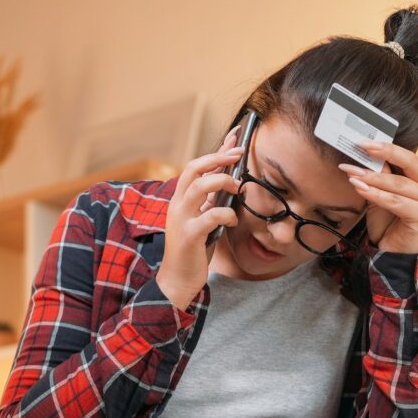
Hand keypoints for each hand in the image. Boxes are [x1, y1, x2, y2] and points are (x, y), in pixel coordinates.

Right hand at [156, 126, 243, 310]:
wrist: (177, 280)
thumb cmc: (194, 250)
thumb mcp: (204, 220)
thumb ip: (212, 202)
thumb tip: (229, 181)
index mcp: (181, 199)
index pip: (196, 167)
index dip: (216, 151)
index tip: (236, 137)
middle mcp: (178, 205)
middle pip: (193, 169)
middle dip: (218, 158)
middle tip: (239, 154)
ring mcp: (181, 219)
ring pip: (199, 187)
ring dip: (222, 182)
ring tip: (235, 188)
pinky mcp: (188, 236)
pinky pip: (209, 216)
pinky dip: (226, 214)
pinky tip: (232, 219)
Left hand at [338, 142, 417, 254]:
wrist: (393, 253)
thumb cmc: (389, 223)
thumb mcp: (381, 195)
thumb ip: (380, 177)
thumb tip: (367, 155)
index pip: (408, 157)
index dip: (389, 148)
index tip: (366, 141)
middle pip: (409, 164)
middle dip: (384, 153)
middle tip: (361, 147)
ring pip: (398, 184)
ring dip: (372, 177)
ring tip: (352, 172)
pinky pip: (396, 201)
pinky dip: (376, 194)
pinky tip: (359, 188)